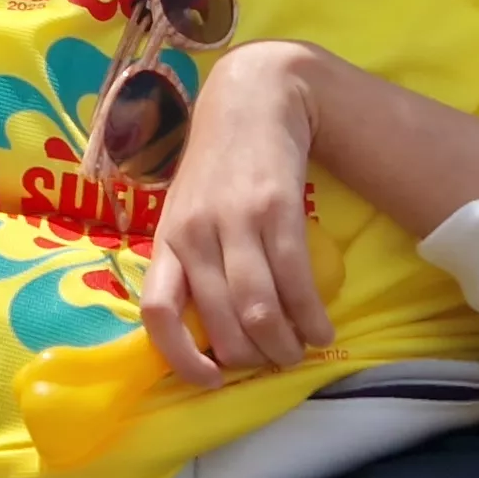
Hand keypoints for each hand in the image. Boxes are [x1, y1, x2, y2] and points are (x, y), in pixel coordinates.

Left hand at [141, 42, 332, 385]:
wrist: (254, 97)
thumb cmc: (218, 164)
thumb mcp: (187, 210)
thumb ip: (190, 262)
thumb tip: (209, 330)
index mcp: (167, 239)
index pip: (157, 311)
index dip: (181, 357)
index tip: (210, 379)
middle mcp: (196, 234)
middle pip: (220, 322)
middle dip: (250, 358)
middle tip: (269, 363)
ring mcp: (236, 220)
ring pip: (258, 309)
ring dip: (283, 345)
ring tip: (298, 351)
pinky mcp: (278, 208)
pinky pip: (295, 279)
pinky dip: (310, 316)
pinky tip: (321, 329)